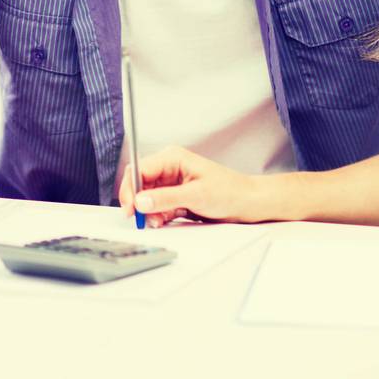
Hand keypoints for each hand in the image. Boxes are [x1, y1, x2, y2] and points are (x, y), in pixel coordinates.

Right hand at [117, 145, 267, 225]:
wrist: (248, 204)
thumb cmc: (229, 192)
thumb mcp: (196, 195)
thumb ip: (166, 198)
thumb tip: (141, 201)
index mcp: (172, 158)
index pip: (140, 169)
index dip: (131, 188)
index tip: (130, 207)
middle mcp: (169, 168)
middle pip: (140, 183)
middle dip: (139, 202)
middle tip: (140, 219)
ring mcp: (172, 184)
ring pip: (147, 197)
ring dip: (149, 211)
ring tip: (159, 220)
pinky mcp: (176, 198)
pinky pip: (157, 206)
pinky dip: (157, 215)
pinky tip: (164, 220)